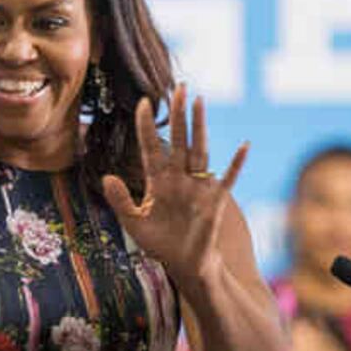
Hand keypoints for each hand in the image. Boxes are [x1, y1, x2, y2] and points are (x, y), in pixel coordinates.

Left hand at [102, 84, 247, 283]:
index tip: (143, 103)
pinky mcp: (215, 201)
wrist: (184, 264)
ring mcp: (198, 187)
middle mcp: (178, 178)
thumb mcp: (134, 222)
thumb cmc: (159, 243)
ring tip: (199, 100)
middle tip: (178, 86)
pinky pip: (227, 179)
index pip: (151, 147)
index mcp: (157, 181)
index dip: (148, 127)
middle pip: (178, 140)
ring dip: (199, 126)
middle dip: (178, 114)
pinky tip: (243, 146)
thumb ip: (120, 200)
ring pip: (199, 150)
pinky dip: (235, 164)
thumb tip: (107, 177)